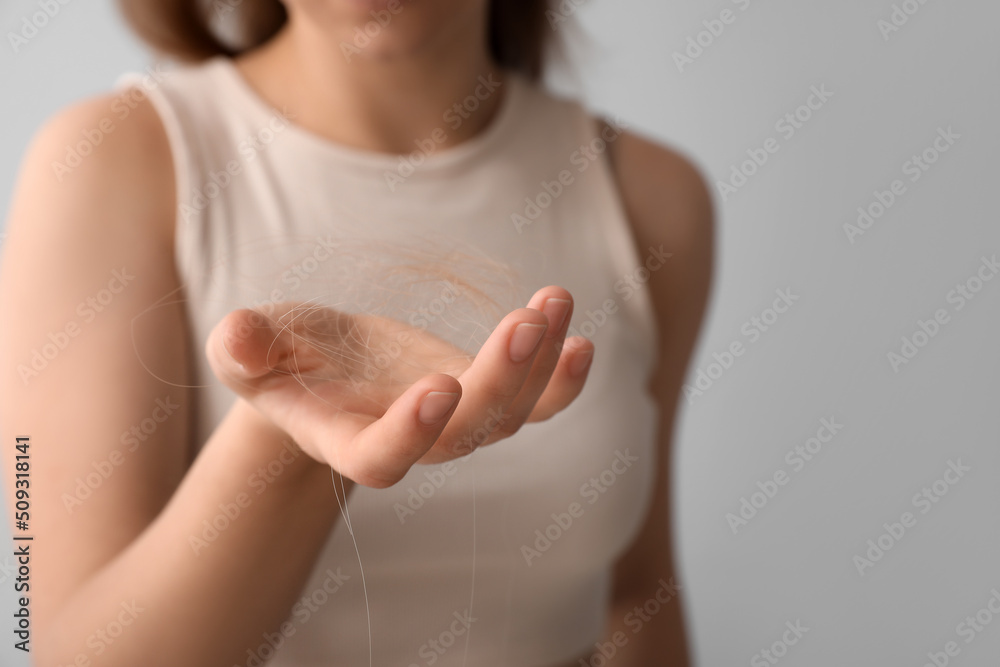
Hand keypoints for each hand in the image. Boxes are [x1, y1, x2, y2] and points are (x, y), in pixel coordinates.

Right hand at [205, 286, 594, 487]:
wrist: (327, 369)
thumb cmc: (283, 358)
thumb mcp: (253, 348)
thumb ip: (244, 348)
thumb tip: (238, 338)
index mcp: (345, 439)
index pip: (381, 459)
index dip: (411, 432)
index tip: (440, 386)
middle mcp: (410, 442)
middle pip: (465, 434)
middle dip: (501, 380)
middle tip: (525, 320)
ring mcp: (455, 424)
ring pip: (511, 417)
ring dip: (541, 365)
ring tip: (553, 301)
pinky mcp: (485, 398)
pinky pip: (536, 404)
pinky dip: (563, 380)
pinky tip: (579, 337)